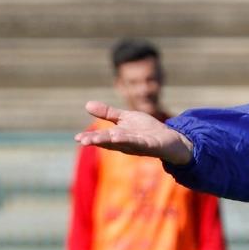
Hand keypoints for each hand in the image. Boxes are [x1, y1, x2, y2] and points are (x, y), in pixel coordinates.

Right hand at [74, 101, 193, 164]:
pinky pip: (138, 142)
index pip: (102, 138)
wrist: (171, 138)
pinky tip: (117, 136)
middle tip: (81, 141)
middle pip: (108, 142)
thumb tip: (86, 104)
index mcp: (118, 137)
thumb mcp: (126, 118)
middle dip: (95, 141)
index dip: (90, 138)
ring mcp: (138, 145)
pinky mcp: (150, 145)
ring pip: (120, 143)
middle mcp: (126, 143)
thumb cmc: (147, 130)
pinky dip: (128, 139)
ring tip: (93, 140)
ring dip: (107, 142)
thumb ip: (108, 113)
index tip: (77, 139)